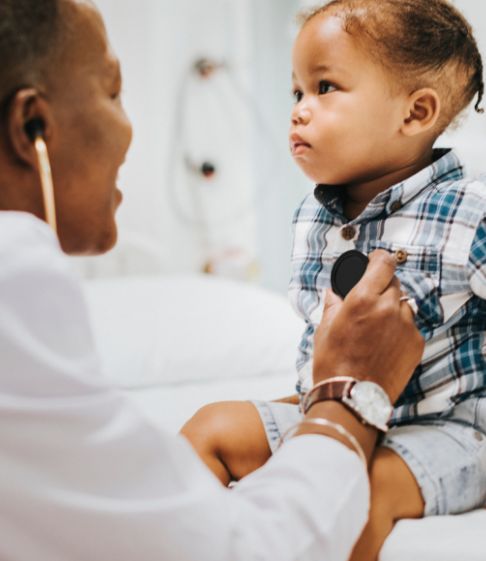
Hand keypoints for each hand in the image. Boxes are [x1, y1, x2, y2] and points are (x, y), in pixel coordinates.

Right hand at [312, 250, 424, 402]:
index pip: (384, 263)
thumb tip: (332, 292)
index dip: (380, 258)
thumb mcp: (325, 328)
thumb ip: (332, 304)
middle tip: (370, 301)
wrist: (352, 397)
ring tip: (377, 326)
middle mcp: (388, 307)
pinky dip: (399, 328)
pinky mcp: (416, 343)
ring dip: (392, 307)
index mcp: (362, 299)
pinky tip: (385, 342)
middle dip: (382, 286)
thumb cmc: (333, 363)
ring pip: (404, 304)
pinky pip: (410, 325)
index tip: (376, 260)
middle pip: (394, 282)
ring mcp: (406, 325)